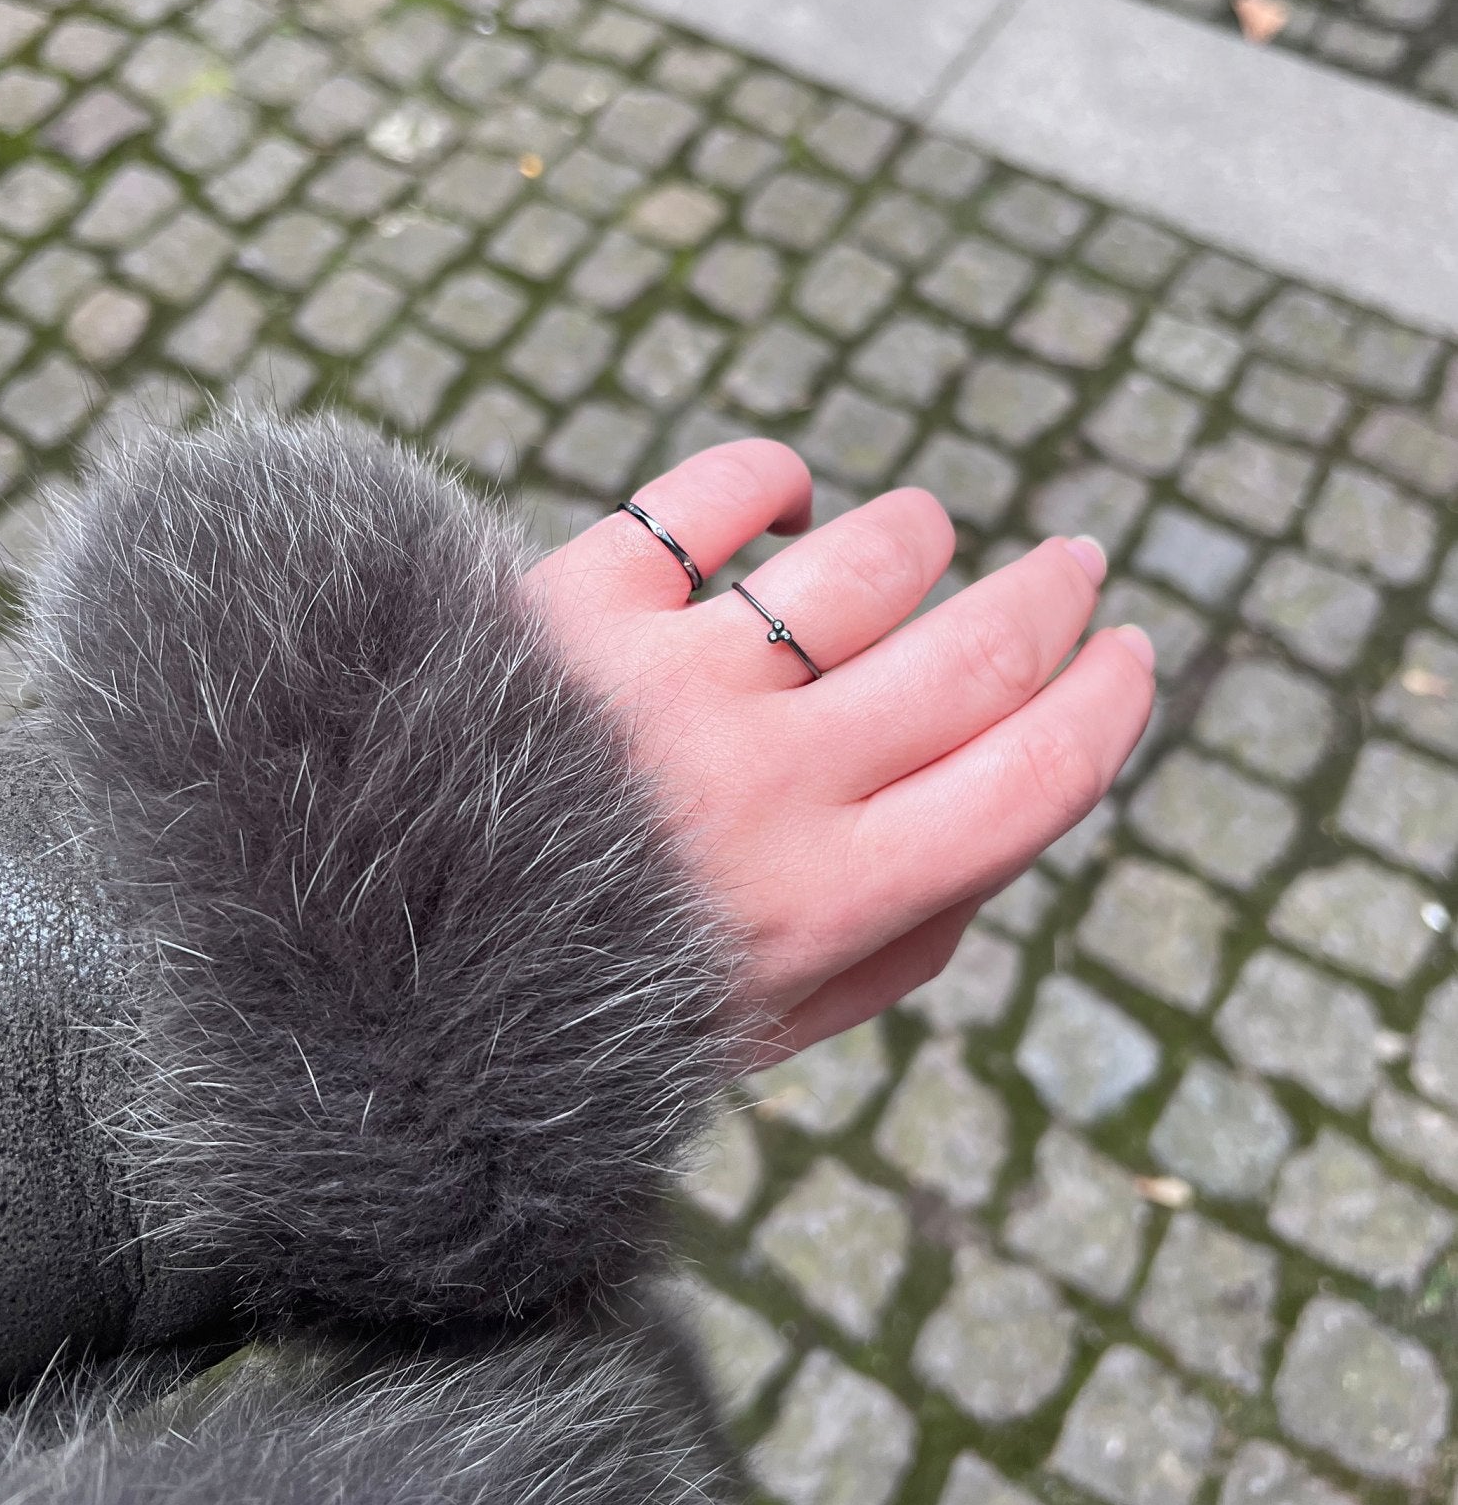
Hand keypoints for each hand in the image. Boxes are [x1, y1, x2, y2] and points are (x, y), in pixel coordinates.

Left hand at [525, 440, 1153, 1064]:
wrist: (374, 952)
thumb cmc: (590, 986)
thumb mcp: (770, 1022)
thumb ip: (901, 942)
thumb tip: (1000, 833)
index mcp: (827, 899)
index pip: (1031, 780)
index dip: (1105, 706)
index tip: (1129, 656)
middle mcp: (767, 783)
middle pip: (976, 656)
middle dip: (1052, 600)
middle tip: (1075, 566)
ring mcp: (673, 681)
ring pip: (871, 559)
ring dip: (919, 539)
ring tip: (920, 544)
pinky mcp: (580, 597)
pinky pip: (722, 491)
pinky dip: (774, 481)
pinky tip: (782, 508)